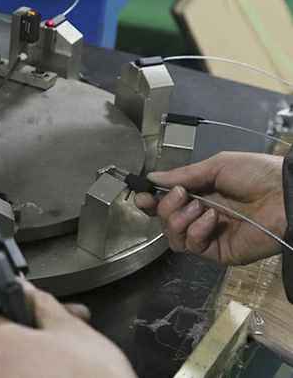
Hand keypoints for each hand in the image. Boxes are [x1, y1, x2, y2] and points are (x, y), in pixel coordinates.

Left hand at [0, 282, 135, 377]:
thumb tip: (25, 290)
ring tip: (72, 344)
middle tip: (61, 319)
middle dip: (29, 324)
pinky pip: (19, 377)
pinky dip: (37, 369)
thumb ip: (41, 303)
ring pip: (12, 359)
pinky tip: (65, 365)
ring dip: (36, 347)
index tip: (10, 298)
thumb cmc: (88, 377)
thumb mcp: (70, 329)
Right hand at [135, 152, 286, 264]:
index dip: (150, 202)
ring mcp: (209, 236)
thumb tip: (152, 178)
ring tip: (198, 207)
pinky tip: (211, 219)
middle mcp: (200, 217)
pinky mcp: (219, 252)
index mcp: (200, 195)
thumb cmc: (255, 174)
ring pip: (174, 237)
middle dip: (165, 207)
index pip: (166, 204)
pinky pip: (193, 246)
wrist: (285, 193)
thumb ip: (183, 175)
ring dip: (178, 220)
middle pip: (165, 221)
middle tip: (180, 195)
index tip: (142, 196)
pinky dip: (196, 231)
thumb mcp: (216, 166)